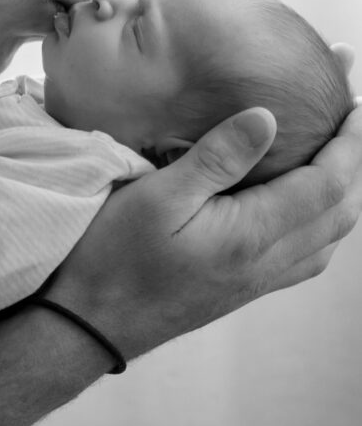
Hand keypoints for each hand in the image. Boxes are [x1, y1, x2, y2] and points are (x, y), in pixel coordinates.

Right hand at [45, 103, 361, 361]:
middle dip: (355, 158)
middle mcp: (266, 263)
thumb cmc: (114, 255)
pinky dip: (323, 221)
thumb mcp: (158, 195)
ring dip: (343, 191)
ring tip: (339, 151)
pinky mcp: (242, 288)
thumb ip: (217, 157)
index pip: (326, 184)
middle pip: (340, 210)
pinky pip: (307, 255)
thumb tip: (267, 117)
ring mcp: (257, 281)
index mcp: (252, 236)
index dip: (350, 140)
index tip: (356, 101)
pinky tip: (304, 204)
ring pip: (329, 237)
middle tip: (353, 114)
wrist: (89, 323)